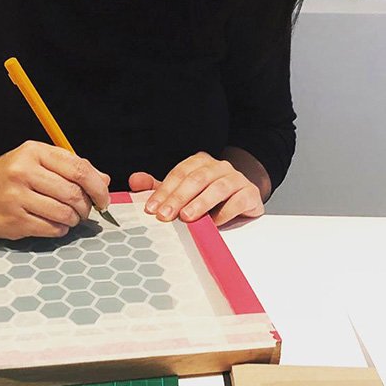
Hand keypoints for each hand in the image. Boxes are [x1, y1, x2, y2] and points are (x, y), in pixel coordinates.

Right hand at [0, 141, 110, 239]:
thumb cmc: (7, 176)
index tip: (103, 198)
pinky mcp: (12, 220)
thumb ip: (69, 167)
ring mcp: (16, 197)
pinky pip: (51, 229)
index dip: (97, 187)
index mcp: (33, 152)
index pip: (78, 168)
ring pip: (64, 213)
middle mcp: (23, 171)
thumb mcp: (36, 161)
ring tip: (69, 217)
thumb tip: (104, 180)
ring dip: (74, 220)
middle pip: (73, 193)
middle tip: (85, 211)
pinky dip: (60, 229)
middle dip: (86, 206)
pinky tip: (55, 224)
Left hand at [129, 152, 263, 225]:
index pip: (179, 174)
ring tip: (187, 217)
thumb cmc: (207, 196)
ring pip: (218, 188)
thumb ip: (158, 187)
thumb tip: (134, 181)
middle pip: (196, 179)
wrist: (242, 198)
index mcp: (199, 162)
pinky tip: (214, 223)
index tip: (151, 208)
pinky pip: (238, 201)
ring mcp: (236, 179)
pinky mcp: (251, 194)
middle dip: (178, 198)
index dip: (164, 191)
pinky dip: (225, 212)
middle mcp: (218, 167)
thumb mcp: (181, 191)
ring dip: (200, 203)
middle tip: (164, 215)